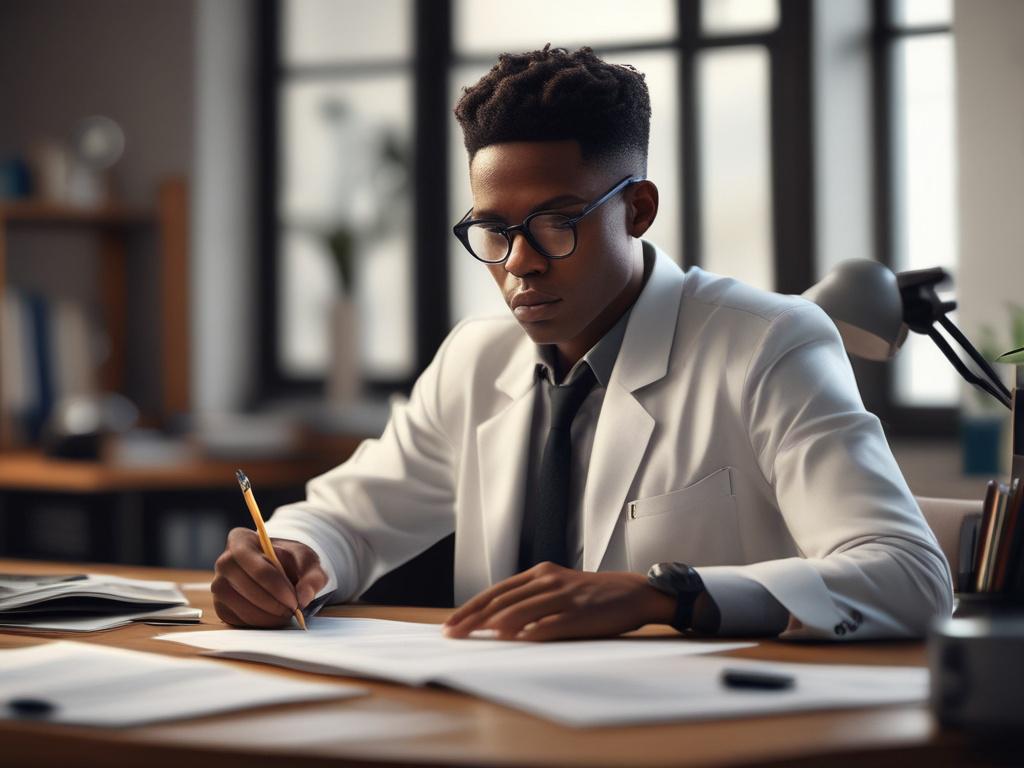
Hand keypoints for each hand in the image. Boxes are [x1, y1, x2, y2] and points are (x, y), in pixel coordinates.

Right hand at [212, 528, 327, 627]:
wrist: (280, 569)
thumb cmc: (291, 560)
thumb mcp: (308, 561)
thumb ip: (312, 576)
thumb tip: (304, 597)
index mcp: (241, 540)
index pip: (256, 566)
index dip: (277, 586)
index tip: (295, 600)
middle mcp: (224, 561)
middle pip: (245, 586)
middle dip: (273, 603)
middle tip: (293, 610)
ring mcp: (219, 585)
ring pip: (239, 605)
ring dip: (266, 615)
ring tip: (285, 614)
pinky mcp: (221, 606)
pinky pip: (237, 619)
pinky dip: (258, 623)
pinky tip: (273, 617)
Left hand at [442, 562, 675, 641]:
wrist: (633, 593)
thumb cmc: (592, 596)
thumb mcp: (557, 588)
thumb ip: (530, 600)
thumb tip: (495, 623)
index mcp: (539, 574)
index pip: (496, 592)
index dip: (470, 607)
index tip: (451, 624)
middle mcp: (548, 581)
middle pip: (502, 600)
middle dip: (474, 618)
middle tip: (452, 634)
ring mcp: (563, 596)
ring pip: (522, 609)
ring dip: (496, 623)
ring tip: (475, 635)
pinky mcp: (579, 613)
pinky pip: (551, 623)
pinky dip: (531, 631)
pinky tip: (516, 640)